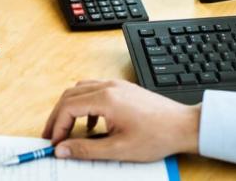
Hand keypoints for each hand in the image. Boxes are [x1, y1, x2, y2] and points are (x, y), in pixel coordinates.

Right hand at [41, 79, 200, 161]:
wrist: (183, 126)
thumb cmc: (157, 136)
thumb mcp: (118, 149)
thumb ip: (87, 149)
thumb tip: (63, 149)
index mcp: (106, 99)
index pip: (68, 107)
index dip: (57, 126)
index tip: (54, 143)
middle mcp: (109, 87)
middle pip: (70, 95)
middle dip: (57, 116)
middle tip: (52, 136)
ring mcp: (117, 85)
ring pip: (81, 90)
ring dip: (70, 108)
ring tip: (67, 130)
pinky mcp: (123, 89)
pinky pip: (95, 90)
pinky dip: (85, 105)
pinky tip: (91, 124)